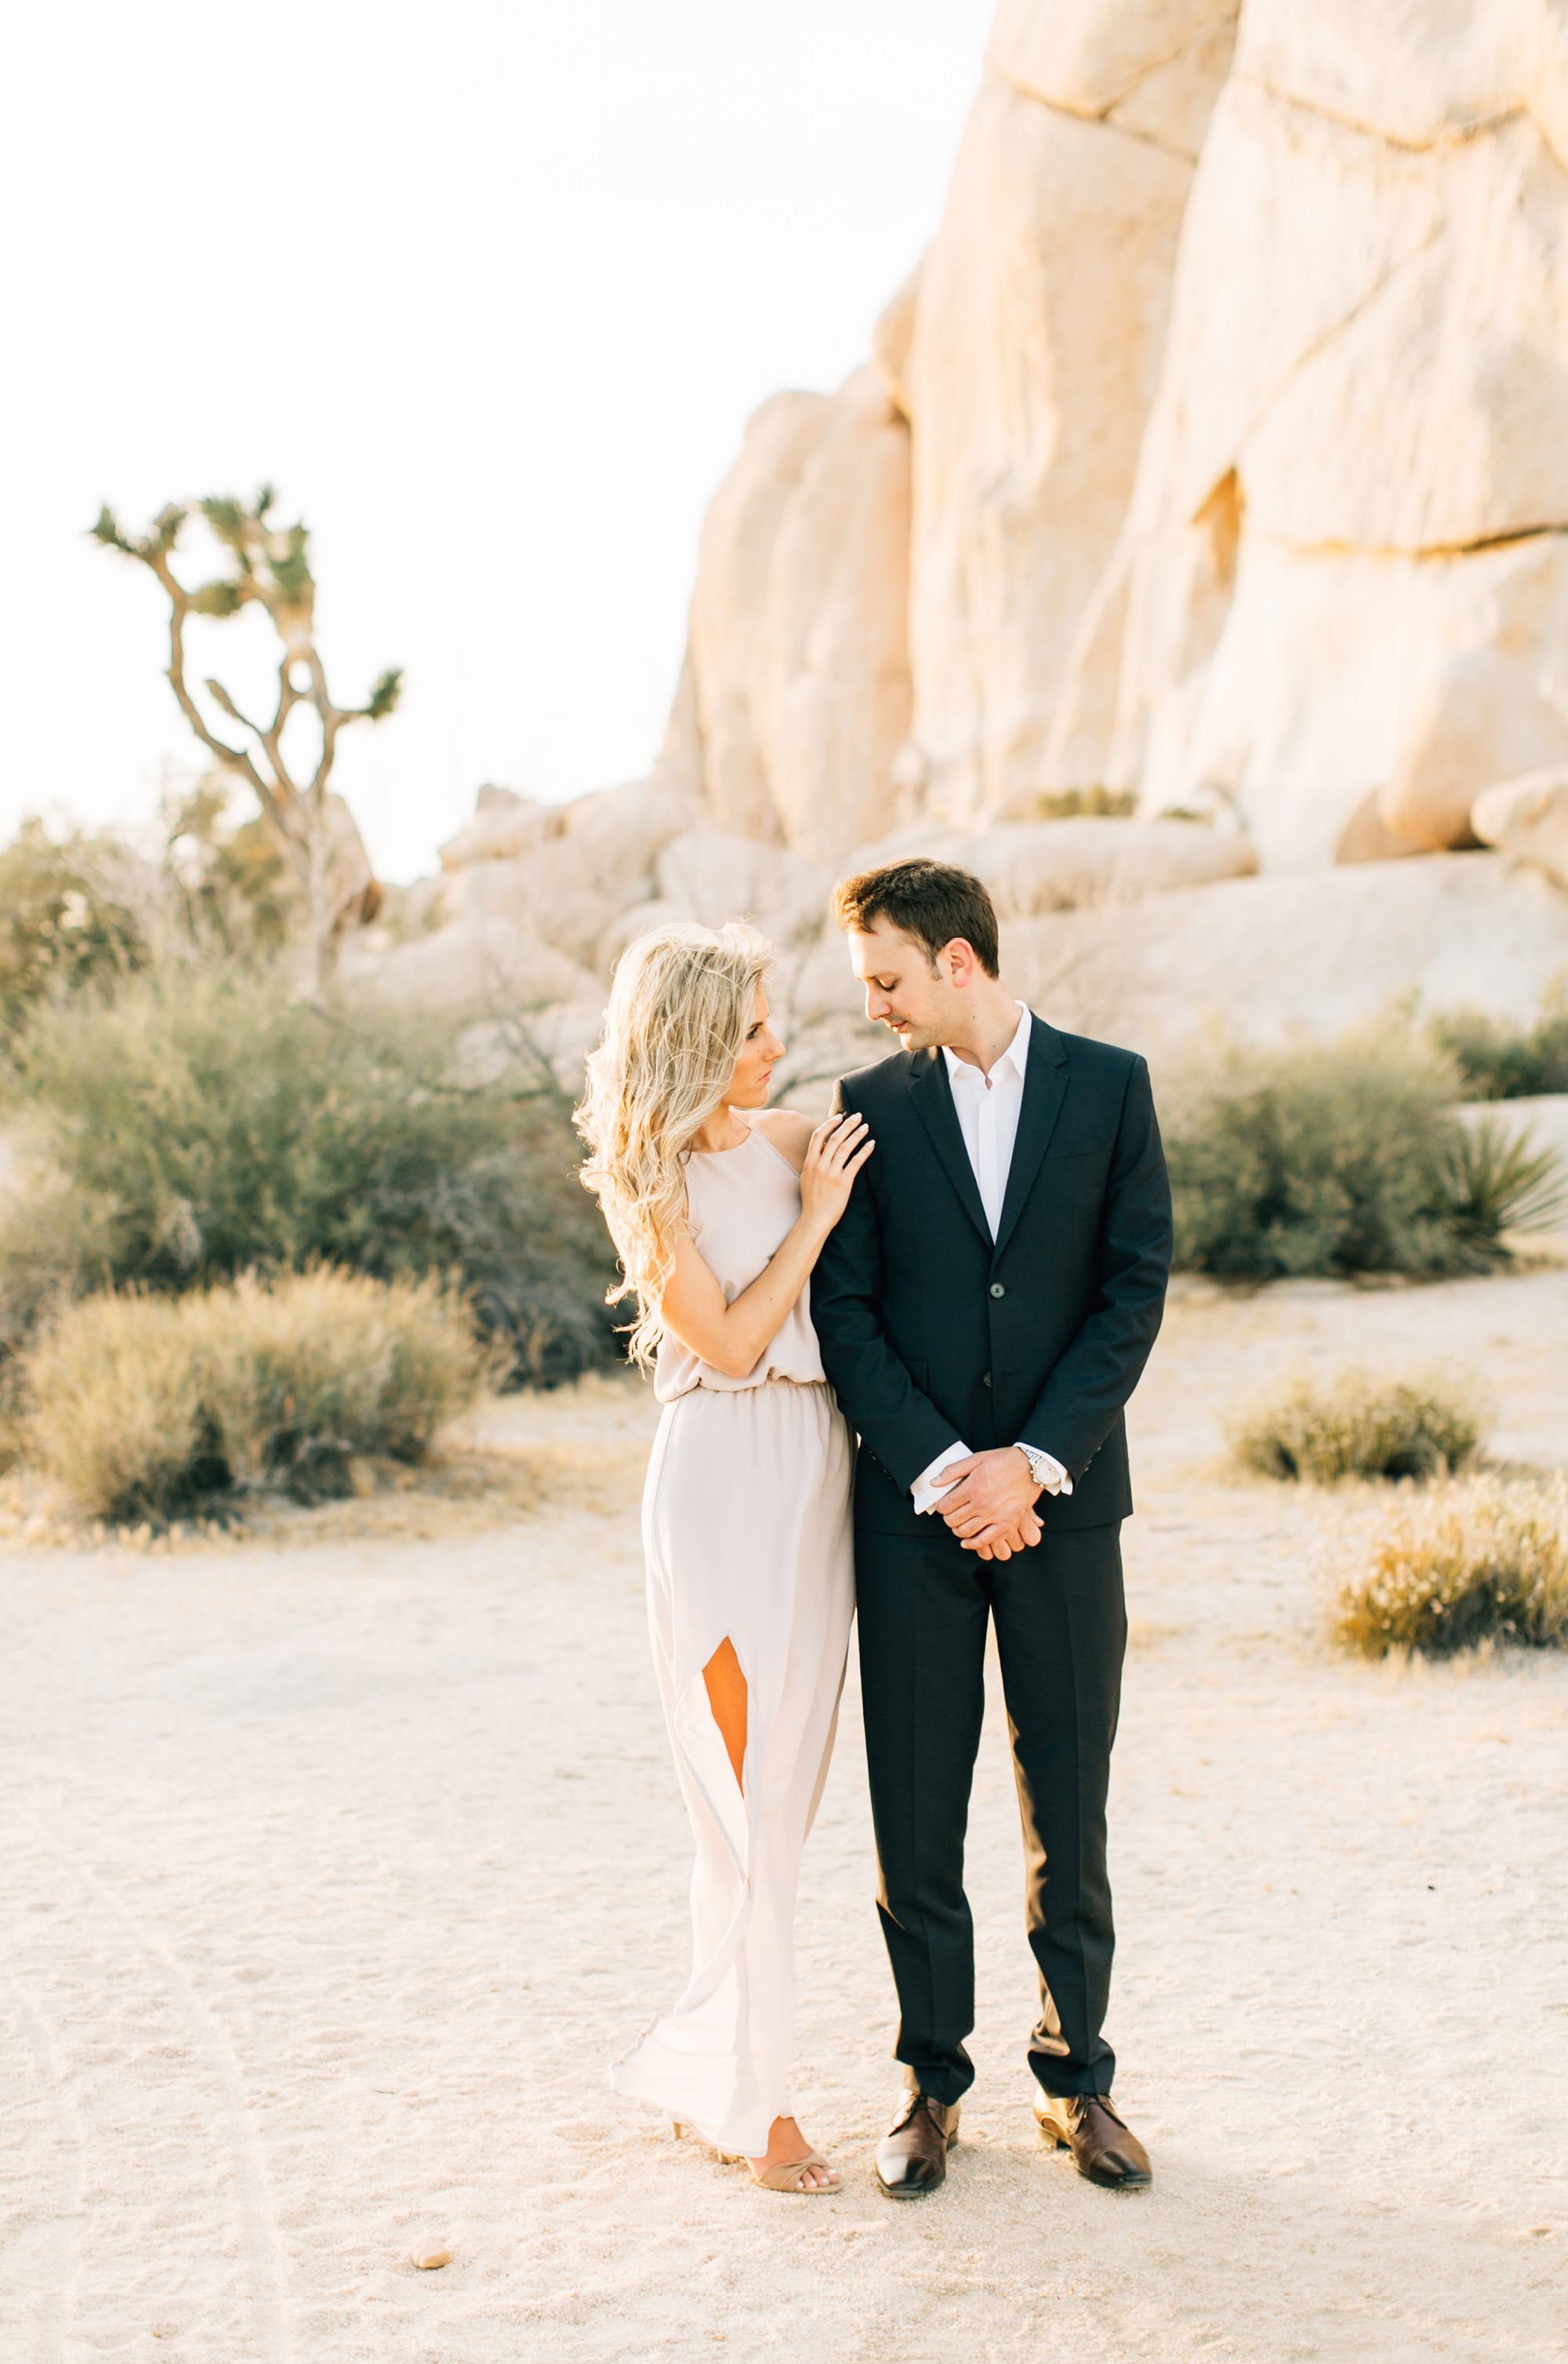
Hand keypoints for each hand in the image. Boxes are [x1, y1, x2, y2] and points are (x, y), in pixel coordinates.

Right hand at [798, 1111, 874, 1233]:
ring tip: (866, 1127)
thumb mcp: (807, 1177)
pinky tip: (871, 1144)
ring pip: (845, 1147)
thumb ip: (814, 1161)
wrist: (815, 1219)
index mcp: (809, 1163)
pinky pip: (856, 1162)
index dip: (829, 1124)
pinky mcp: (843, 1182)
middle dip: (847, 1124)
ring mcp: (831, 1174)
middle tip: (858, 1115)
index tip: (839, 1117)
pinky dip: (864, 1151)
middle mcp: (819, 1166)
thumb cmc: (812, 1200)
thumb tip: (825, 1146)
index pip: (818, 1136)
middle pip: (834, 1138)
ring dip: (857, 1134)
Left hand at [936, 1447, 1042, 1555]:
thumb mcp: (976, 1459)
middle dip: (948, 1518)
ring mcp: (995, 1515)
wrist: (1031, 1467)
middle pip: (953, 1520)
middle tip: (950, 1514)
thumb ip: (952, 1471)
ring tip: (958, 1524)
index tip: (944, 1504)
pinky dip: (973, 1544)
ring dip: (958, 1530)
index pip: (945, 1505)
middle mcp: (982, 1504)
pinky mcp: (1006, 1523)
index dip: (941, 1506)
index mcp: (973, 1487)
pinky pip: (985, 1540)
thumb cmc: (1003, 1461)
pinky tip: (967, 1541)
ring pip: (965, 1532)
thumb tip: (934, 1482)